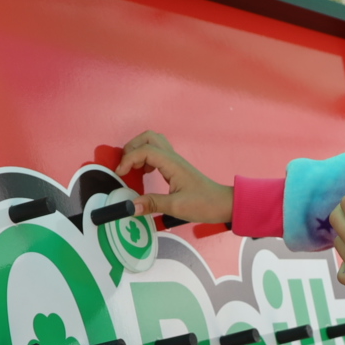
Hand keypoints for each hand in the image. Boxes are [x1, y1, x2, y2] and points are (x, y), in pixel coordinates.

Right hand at [116, 130, 232, 225]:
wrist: (224, 204)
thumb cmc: (204, 204)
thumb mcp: (177, 207)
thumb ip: (152, 204)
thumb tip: (130, 207)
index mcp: (172, 164)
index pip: (144, 150)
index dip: (128, 159)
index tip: (120, 174)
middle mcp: (173, 158)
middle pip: (148, 137)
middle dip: (132, 147)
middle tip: (125, 166)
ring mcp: (175, 161)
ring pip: (153, 142)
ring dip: (138, 150)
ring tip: (133, 169)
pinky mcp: (176, 167)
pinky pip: (157, 153)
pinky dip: (146, 157)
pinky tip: (145, 172)